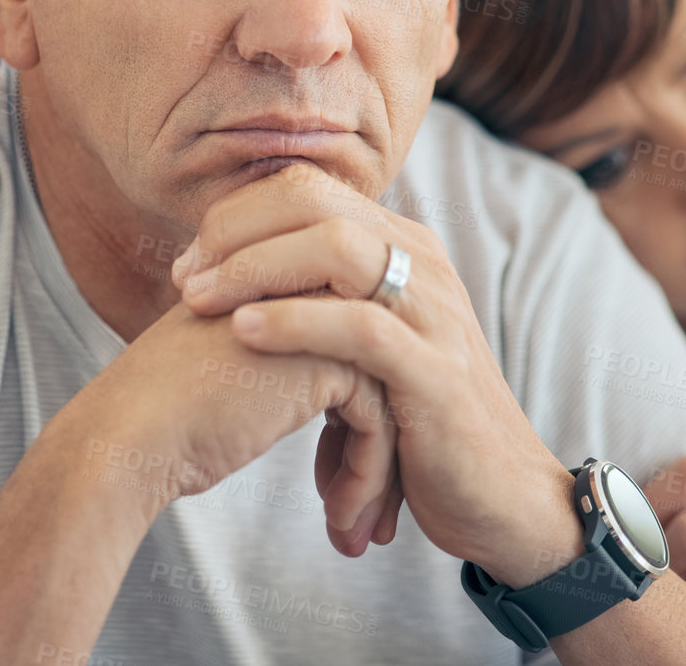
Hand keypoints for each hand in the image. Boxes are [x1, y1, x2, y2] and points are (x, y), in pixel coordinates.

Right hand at [63, 299, 400, 556]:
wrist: (129, 437)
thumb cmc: (165, 420)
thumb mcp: (235, 373)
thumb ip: (282, 365)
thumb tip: (340, 407)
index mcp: (282, 288)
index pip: (353, 355)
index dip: (360, 423)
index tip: (355, 480)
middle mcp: (306, 292)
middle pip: (379, 372)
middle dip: (384, 451)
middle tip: (377, 515)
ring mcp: (320, 317)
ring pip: (387, 398)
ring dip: (377, 473)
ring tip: (358, 530)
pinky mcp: (329, 354)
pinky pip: (377, 420)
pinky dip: (365, 477)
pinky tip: (339, 518)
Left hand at [175, 161, 581, 585]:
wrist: (501, 497)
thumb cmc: (421, 423)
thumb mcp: (370, 345)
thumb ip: (324, 304)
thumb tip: (239, 284)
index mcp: (403, 247)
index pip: (308, 188)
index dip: (239, 215)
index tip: (190, 262)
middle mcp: (422, 264)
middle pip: (315, 200)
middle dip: (236, 230)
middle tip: (184, 280)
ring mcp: (434, 314)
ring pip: (337, 248)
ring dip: (254, 266)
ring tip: (200, 302)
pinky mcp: (436, 373)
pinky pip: (360, 328)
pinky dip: (295, 322)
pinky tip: (245, 332)